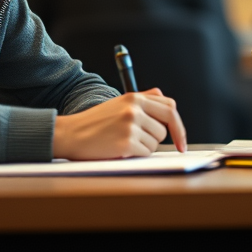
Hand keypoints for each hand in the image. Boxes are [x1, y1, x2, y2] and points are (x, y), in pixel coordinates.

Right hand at [53, 88, 187, 158]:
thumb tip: (165, 101)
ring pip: (156, 142)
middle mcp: (134, 109)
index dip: (178, 124)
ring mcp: (130, 125)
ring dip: (145, 146)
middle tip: (158, 144)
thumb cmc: (95, 122)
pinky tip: (121, 148)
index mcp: (134, 97)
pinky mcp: (126, 142)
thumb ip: (143, 100)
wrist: (71, 134)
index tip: (180, 138)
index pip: (170, 107)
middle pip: (165, 127)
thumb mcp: (119, 103)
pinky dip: (136, 154)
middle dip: (163, 138)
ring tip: (125, 141)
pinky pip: (145, 152)